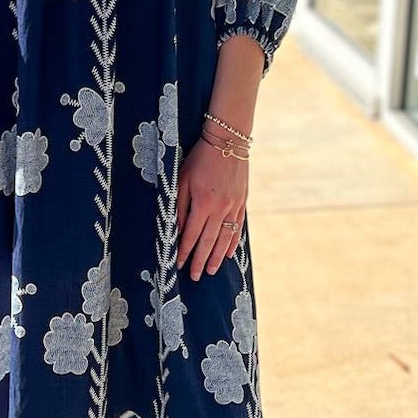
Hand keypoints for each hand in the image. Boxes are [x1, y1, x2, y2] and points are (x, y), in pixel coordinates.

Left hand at [176, 131, 247, 280]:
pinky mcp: (242, 202)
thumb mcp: (182, 179)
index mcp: (203, 203)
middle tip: (195, 277)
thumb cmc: (199, 158)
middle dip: (200, 260)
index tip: (179, 265)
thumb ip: (179, 205)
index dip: (184, 251)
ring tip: (210, 271)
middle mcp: (220, 209)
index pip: (191, 235)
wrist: (228, 141)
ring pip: (224, 238)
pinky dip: (232, 242)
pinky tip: (227, 253)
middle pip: (208, 241)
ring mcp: (234, 207)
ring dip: (216, 256)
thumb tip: (175, 228)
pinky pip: (237, 228)